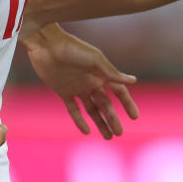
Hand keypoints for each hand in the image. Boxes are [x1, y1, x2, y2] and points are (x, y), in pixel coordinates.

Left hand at [24, 24, 138, 138]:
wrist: (47, 44)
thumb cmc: (73, 48)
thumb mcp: (95, 60)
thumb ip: (112, 73)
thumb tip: (133, 80)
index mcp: (102, 74)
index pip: (119, 91)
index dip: (127, 104)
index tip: (135, 117)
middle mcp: (92, 82)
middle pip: (105, 105)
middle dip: (112, 119)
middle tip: (119, 133)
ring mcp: (78, 88)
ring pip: (91, 110)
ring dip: (100, 123)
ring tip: (108, 137)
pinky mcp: (63, 92)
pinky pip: (73, 109)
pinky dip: (79, 120)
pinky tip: (86, 131)